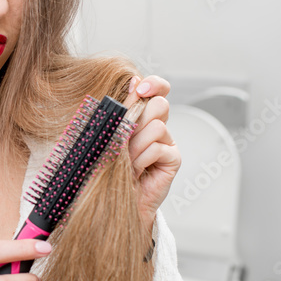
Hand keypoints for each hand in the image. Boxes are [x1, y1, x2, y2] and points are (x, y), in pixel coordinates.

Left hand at [123, 75, 180, 233]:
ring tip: (126, 160)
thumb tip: (133, 80)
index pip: (158, 88)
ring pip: (157, 126)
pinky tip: (135, 170)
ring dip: (136, 145)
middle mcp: (157, 125)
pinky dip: (143, 159)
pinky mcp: (173, 159)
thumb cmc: (107, 167)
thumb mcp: (110, 134)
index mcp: (141, 114)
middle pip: (160, 104)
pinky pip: (159, 148)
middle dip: (138, 120)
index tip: (139, 90)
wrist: (112, 200)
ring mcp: (167, 142)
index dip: (153, 84)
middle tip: (124, 139)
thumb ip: (123, 109)